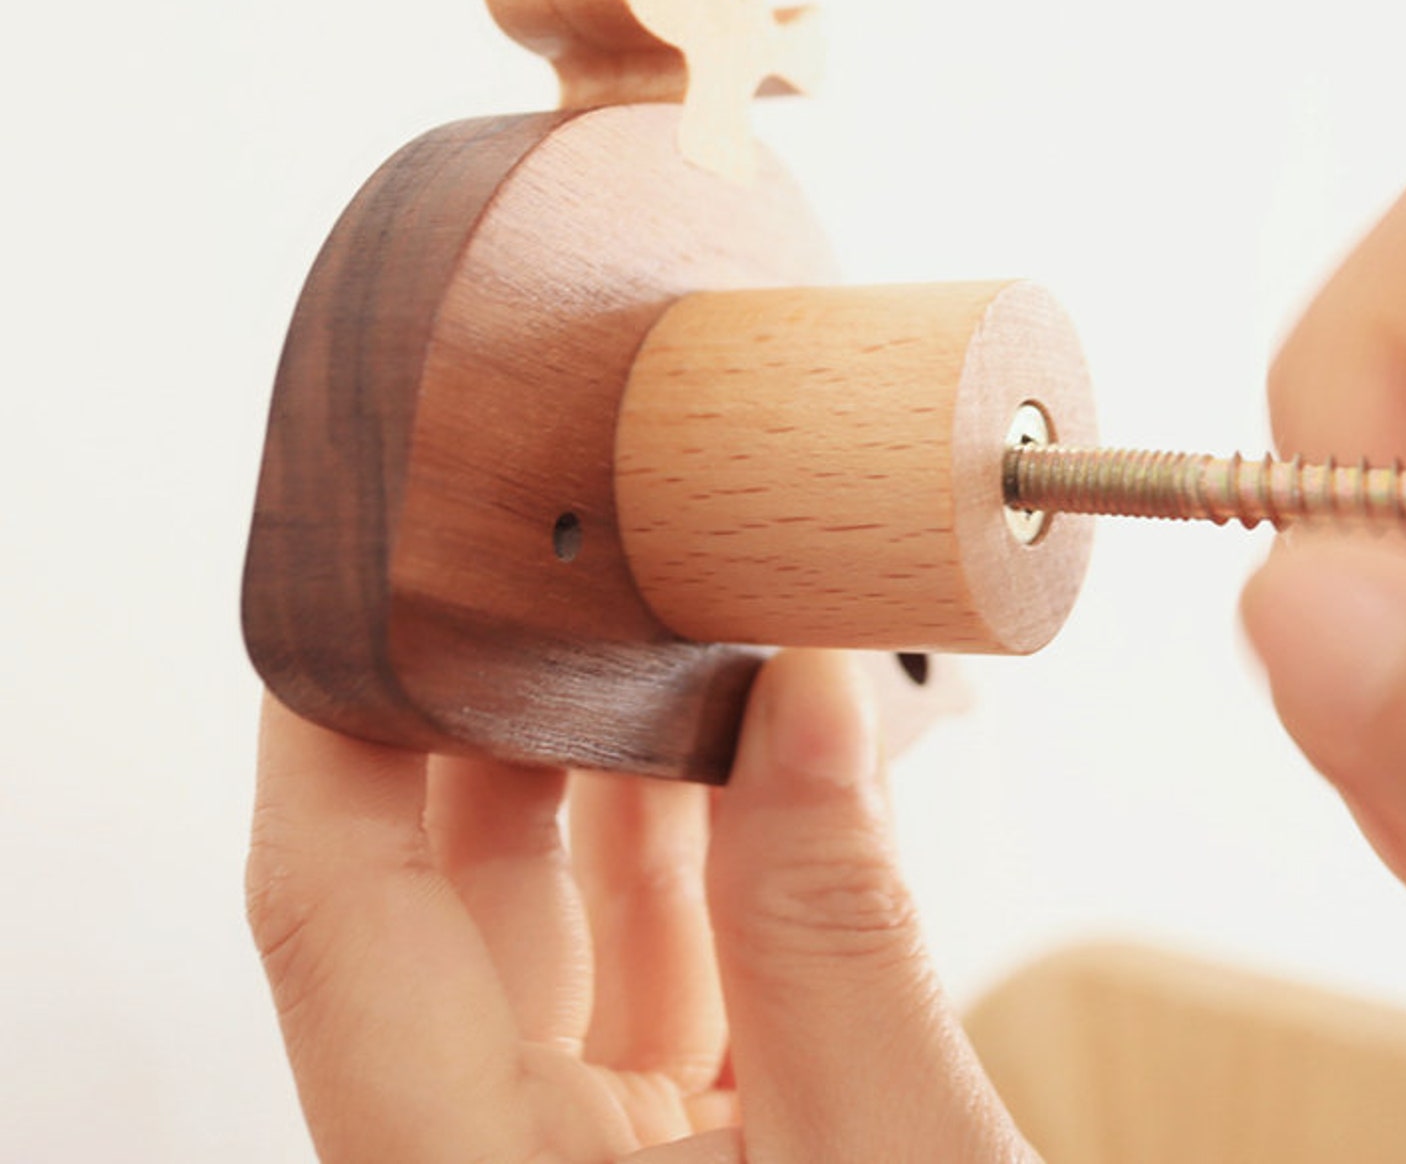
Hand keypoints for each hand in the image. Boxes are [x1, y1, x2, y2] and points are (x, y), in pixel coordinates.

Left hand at [247, 648, 1035, 1162]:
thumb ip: (836, 926)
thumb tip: (810, 692)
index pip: (335, 910)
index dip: (331, 720)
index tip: (368, 570)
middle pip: (452, 882)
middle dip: (510, 697)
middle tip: (572, 541)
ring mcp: (593, 1158)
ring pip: (572, 903)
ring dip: (636, 754)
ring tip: (695, 609)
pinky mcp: (693, 1141)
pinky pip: (676, 949)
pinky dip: (725, 833)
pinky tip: (780, 735)